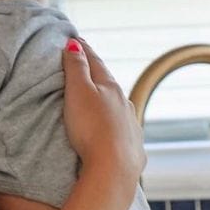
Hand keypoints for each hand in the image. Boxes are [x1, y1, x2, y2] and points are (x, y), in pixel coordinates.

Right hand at [61, 37, 144, 190]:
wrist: (113, 168)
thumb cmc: (92, 129)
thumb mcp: (79, 92)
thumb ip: (77, 68)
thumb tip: (76, 44)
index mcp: (110, 88)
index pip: (95, 62)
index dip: (83, 50)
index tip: (76, 40)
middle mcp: (125, 104)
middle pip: (109, 84)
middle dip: (97, 74)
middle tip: (86, 65)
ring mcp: (131, 125)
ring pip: (119, 107)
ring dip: (109, 100)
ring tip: (99, 98)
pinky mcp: (133, 147)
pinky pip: (124, 131)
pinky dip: (116, 125)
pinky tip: (115, 129)